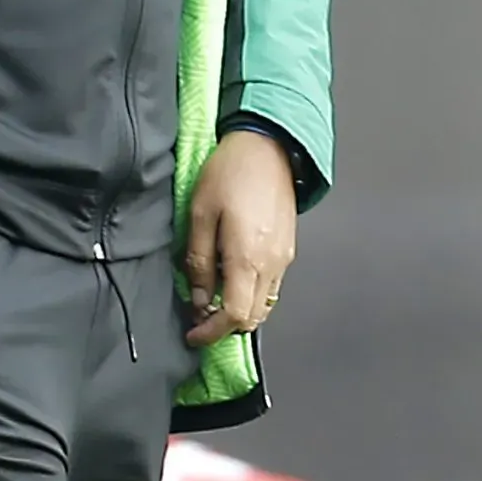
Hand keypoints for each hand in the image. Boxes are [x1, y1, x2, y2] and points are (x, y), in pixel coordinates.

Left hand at [183, 129, 297, 347]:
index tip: (192, 334)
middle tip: (199, 316)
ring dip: (239, 311)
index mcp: (247, 258)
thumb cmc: (231, 173)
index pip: (234, 316)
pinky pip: (271, 286)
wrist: (269, 145)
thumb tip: (198, 297)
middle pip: (252, 318)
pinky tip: (233, 277)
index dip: (211, 333)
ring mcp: (284, 257)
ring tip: (213, 297)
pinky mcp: (289, 247)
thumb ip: (198, 260)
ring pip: (264, 305)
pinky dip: (252, 294)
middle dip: (224, 326)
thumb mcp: (200, 213)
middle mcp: (272, 264)